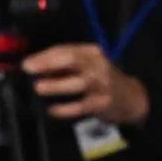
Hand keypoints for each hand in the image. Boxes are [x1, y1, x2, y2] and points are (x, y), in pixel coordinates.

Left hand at [22, 43, 150, 124]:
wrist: (133, 99)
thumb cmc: (104, 81)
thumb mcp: (89, 66)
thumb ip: (66, 66)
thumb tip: (39, 69)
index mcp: (92, 53)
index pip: (66, 50)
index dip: (45, 56)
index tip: (28, 63)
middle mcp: (99, 65)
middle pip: (72, 60)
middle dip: (48, 63)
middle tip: (29, 69)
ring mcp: (102, 85)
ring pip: (77, 83)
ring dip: (56, 85)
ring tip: (39, 88)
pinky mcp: (103, 103)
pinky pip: (81, 106)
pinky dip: (65, 108)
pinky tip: (53, 110)